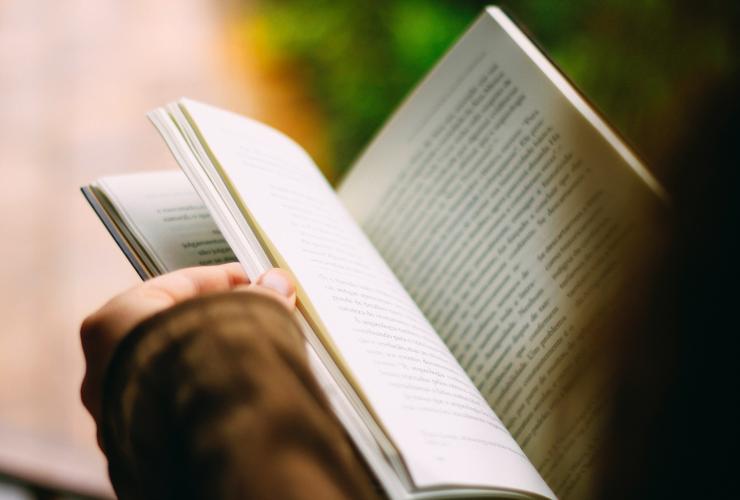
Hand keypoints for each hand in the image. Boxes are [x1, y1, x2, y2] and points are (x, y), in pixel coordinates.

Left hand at [80, 263, 295, 427]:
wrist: (206, 450)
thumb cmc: (204, 378)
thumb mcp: (242, 317)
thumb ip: (258, 297)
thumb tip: (276, 284)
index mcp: (112, 324)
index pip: (173, 286)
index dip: (221, 279)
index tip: (252, 281)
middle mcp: (103, 370)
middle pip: (171, 329)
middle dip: (217, 322)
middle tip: (257, 316)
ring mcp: (117, 413)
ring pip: (173, 372)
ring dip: (214, 359)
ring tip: (256, 354)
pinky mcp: (138, 448)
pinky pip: (177, 409)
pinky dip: (206, 396)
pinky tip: (238, 391)